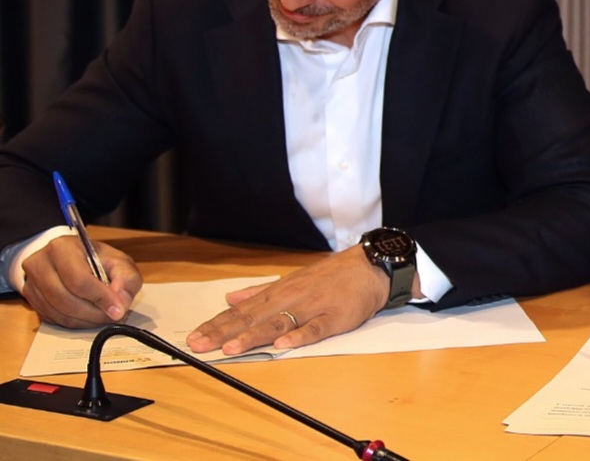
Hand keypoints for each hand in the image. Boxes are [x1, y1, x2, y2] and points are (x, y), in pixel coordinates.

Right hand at [20, 235, 140, 327]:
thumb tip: (120, 302)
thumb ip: (125, 278)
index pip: (78, 280)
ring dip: (86, 321)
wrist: (71, 257)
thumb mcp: (118, 260)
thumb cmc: (96, 258)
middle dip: (94, 313)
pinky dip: (75, 323)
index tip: (118, 310)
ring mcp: (32, 284)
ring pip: (59, 313)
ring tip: (104, 317)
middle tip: (113, 317)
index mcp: (62, 248)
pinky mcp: (32, 300)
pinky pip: (54, 319)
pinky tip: (90, 318)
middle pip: (65, 299)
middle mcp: (40, 264)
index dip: (100, 298)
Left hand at [186, 246, 405, 355]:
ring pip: (278, 323)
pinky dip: (298, 337)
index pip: (242, 311)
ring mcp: (312, 308)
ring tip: (231, 348)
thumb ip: (260, 291)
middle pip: (253, 318)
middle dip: (224, 333)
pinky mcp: (335, 318)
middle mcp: (291, 299)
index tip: (194, 337)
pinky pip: (314, 329)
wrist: (369, 267)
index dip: (218, 324)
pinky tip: (281, 346)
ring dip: (253, 336)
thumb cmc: (330, 276)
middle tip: (199, 345)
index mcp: (279, 292)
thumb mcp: (292, 280)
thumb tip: (231, 298)